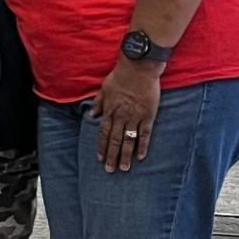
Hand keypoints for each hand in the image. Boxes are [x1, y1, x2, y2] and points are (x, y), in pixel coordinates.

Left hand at [92, 58, 161, 172]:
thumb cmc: (121, 76)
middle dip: (111, 156)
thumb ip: (98, 103)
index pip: (103, 133)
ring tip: (123, 168)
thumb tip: (91, 115)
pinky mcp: (148, 116)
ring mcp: (135, 117)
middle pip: (114, 140)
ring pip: (128, 140)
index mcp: (109, 111)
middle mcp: (121, 116)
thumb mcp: (104, 89)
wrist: (139, 68)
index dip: (101, 147)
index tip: (99, 158)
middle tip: (110, 170)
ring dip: (125, 155)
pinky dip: (142, 146)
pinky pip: (145, 134)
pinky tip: (140, 157)